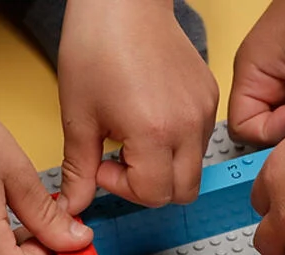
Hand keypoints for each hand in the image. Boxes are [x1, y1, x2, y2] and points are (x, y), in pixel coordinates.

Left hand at [57, 0, 218, 212]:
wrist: (124, 0)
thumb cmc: (98, 45)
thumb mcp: (78, 114)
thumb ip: (79, 168)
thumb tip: (73, 205)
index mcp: (154, 133)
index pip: (153, 195)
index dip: (124, 188)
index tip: (103, 165)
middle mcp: (188, 128)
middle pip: (182, 193)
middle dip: (150, 187)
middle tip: (122, 160)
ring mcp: (204, 114)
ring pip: (193, 169)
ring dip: (164, 164)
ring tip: (135, 134)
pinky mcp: (211, 100)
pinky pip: (200, 140)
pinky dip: (177, 141)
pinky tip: (152, 116)